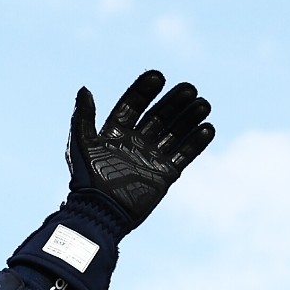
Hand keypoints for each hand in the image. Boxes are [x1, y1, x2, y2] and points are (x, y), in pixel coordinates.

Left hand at [66, 70, 215, 228]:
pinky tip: (207, 128)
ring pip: (174, 131)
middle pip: (158, 115)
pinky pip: (184, 154)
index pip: (131, 105)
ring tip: (203, 104)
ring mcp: (151, 157)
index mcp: (114, 133)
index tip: (158, 76)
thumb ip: (83, 118)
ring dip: (189, 117)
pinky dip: (196, 142)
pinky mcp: (164, 174)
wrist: (100, 213)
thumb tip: (84, 89)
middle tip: (189, 89)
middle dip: (173, 101)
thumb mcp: (81, 146)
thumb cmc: (87, 180)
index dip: (143, 90)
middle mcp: (135, 142)